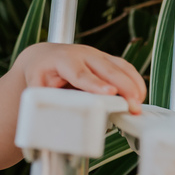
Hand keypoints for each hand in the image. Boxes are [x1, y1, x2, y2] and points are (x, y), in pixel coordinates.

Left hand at [14, 42, 146, 113]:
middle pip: (107, 69)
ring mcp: (97, 55)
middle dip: (124, 87)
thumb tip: (53, 121)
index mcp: (63, 61)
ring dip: (133, 84)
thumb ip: (44, 100)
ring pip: (121, 66)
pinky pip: (125, 68)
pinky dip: (135, 81)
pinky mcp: (106, 59)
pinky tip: (139, 97)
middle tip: (134, 106)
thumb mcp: (36, 87)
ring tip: (138, 105)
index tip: (110, 93)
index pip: (81, 74)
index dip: (96, 84)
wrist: (43, 56)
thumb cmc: (40, 74)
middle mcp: (82, 54)